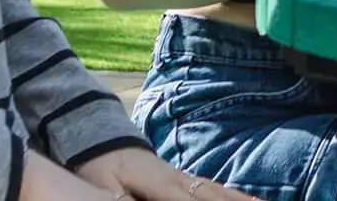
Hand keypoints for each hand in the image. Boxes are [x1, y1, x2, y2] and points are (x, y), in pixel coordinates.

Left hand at [73, 147, 259, 200]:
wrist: (99, 142)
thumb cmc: (99, 169)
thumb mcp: (105, 188)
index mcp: (163, 186)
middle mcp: (181, 181)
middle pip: (218, 198)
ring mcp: (185, 179)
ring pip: (222, 192)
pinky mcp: (184, 180)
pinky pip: (217, 189)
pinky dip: (237, 196)